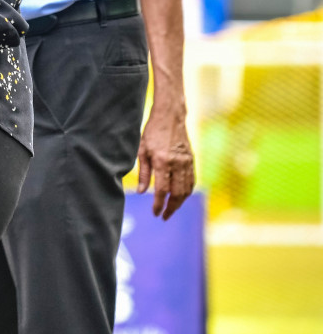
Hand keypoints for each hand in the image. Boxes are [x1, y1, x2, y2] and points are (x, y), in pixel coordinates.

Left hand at [138, 101, 195, 219]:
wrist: (171, 117)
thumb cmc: (152, 132)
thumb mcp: (141, 150)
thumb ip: (142, 173)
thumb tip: (141, 192)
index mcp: (161, 160)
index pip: (162, 189)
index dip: (159, 204)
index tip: (155, 213)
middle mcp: (177, 163)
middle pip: (177, 193)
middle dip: (171, 208)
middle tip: (164, 216)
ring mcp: (187, 162)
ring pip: (187, 189)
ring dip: (180, 202)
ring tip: (171, 209)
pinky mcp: (192, 161)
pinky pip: (192, 181)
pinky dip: (187, 192)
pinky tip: (180, 197)